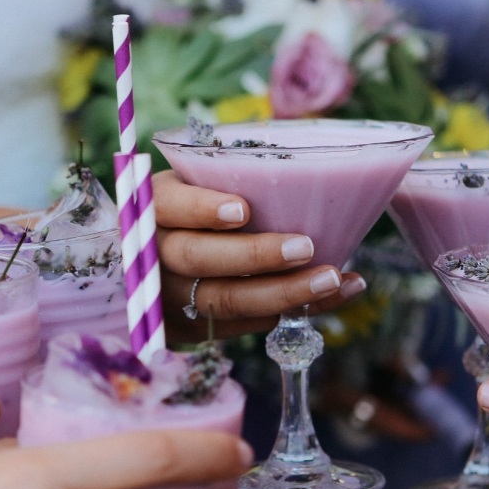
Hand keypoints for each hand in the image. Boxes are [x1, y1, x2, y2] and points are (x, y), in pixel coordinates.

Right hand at [153, 170, 364, 341]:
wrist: (156, 270)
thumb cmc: (194, 212)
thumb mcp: (192, 186)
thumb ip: (227, 178)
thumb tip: (302, 158)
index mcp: (151, 208)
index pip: (169, 207)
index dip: (202, 210)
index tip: (242, 210)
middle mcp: (153, 257)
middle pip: (197, 259)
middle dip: (254, 255)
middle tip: (305, 247)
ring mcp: (171, 299)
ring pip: (225, 301)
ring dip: (284, 292)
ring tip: (332, 277)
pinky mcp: (194, 329)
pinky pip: (246, 324)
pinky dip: (296, 310)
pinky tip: (336, 294)